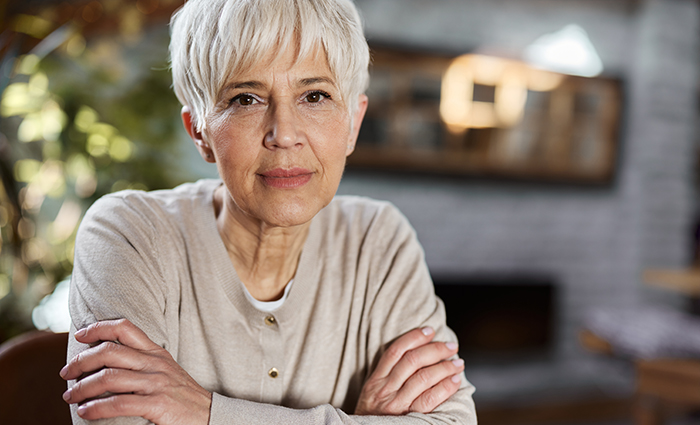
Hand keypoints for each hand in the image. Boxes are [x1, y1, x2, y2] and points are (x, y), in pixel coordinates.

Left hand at [60, 319, 211, 424]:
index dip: (99, 327)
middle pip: (109, 351)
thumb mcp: (165, 370)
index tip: (80, 335)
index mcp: (156, 352)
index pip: (125, 327)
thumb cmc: (182, 395)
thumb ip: (142, 362)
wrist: (209, 415)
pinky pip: (119, 403)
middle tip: (66, 372)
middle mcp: (155, 364)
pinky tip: (85, 412)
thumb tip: (108, 362)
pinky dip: (96, 407)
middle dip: (81, 360)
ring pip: (109, 377)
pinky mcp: (157, 405)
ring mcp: (156, 384)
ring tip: (70, 396)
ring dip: (82, 387)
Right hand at [355, 326, 463, 415]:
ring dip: (444, 367)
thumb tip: (418, 355)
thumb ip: (388, 375)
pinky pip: (430, 399)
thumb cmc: (373, 415)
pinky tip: (455, 381)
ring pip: (423, 377)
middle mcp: (385, 390)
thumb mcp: (372, 392)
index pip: (395, 351)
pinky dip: (445, 387)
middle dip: (435, 349)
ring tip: (458, 363)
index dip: (414, 337)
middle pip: (413, 360)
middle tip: (451, 346)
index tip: (429, 330)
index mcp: (375, 380)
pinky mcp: (408, 418)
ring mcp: (396, 404)